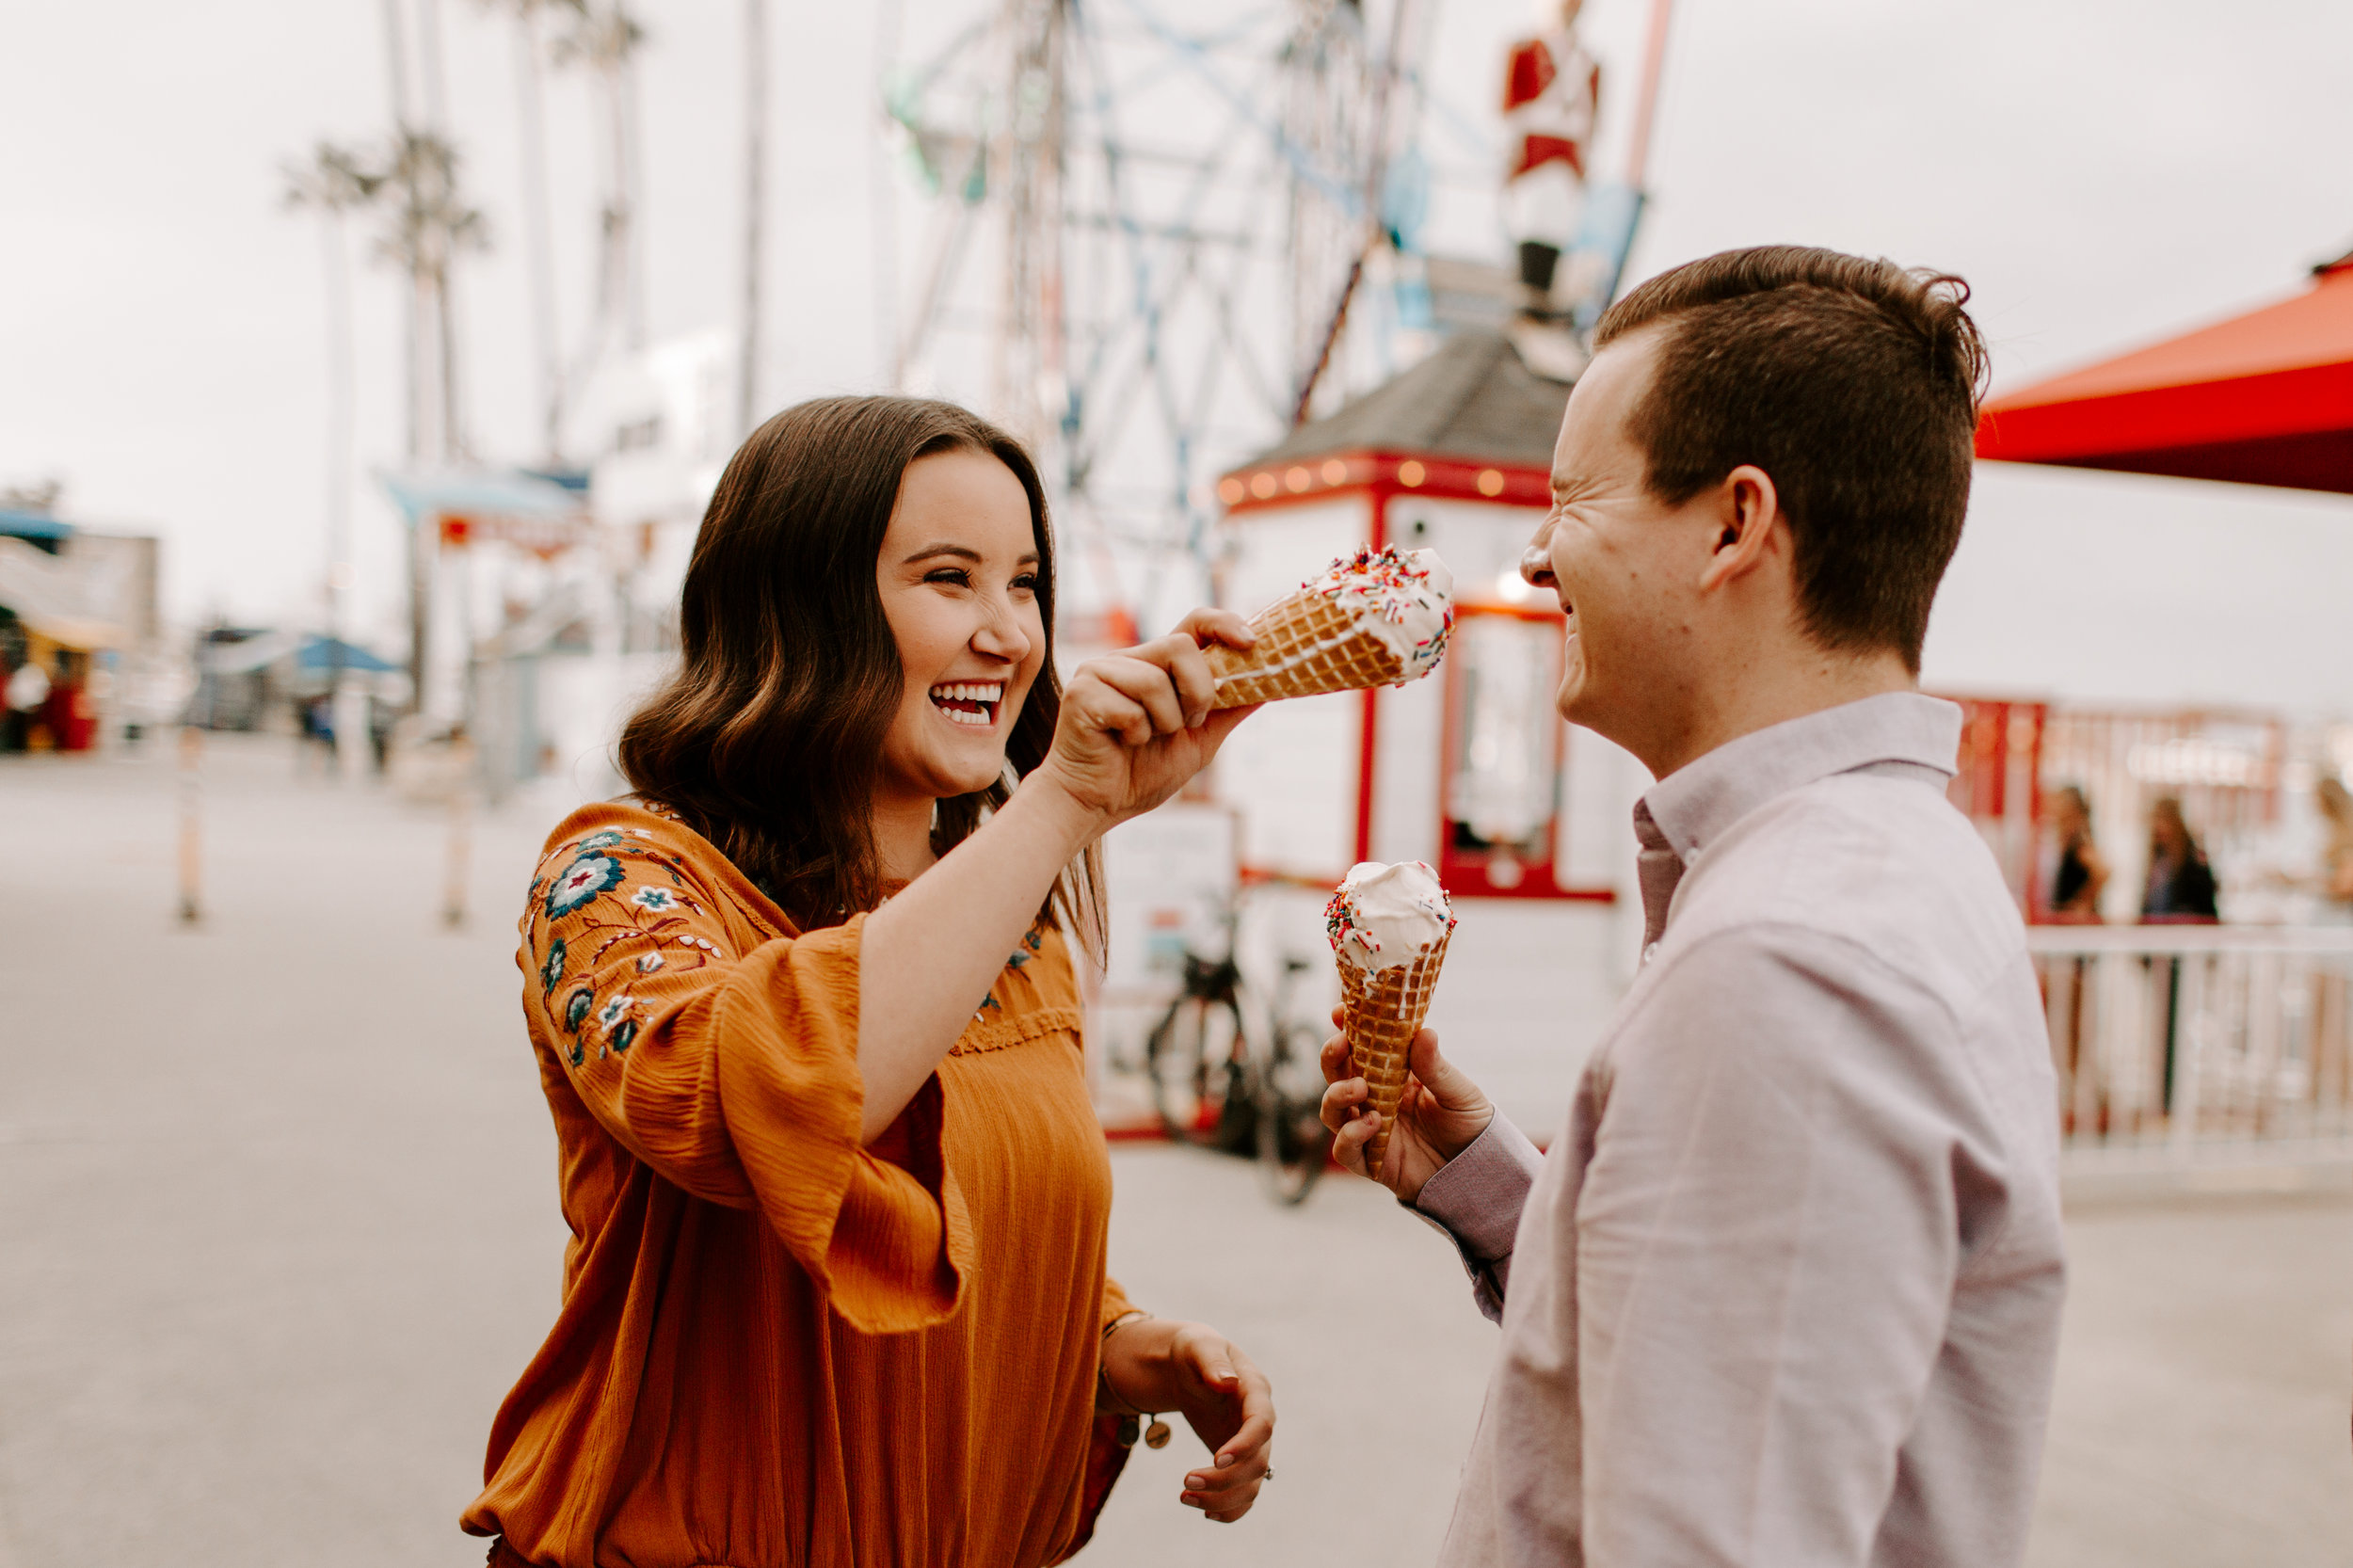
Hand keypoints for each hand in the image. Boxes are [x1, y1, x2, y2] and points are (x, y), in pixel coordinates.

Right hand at [1030, 609, 1258, 827]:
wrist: (1096, 805)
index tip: (1251, 643)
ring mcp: (1101, 672)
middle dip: (1197, 693)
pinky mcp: (1081, 692)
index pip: (1194, 625)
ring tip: (1145, 740)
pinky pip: (1130, 708)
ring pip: (1155, 680)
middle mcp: (1129, 660)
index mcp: (1157, 666)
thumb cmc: (1140, 773)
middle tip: (1185, 725)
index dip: (1225, 624)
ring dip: (1163, 723)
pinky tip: (1119, 744)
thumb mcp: (1200, 741)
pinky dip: (1135, 735)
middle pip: (1181, 647)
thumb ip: (1227, 711)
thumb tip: (1271, 686)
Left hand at [1099, 1317, 1274, 1523]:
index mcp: (1255, 1391)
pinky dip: (1230, 1510)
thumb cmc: (1192, 1350)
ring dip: (1221, 1499)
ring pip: (1251, 1484)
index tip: (1215, 1460)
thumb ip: (1212, 1361)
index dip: (1244, 1445)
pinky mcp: (1238, 1460)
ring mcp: (1251, 1443)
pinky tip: (1205, 1512)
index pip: (1261, 1424)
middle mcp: (1259, 1421)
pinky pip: (1244, 1493)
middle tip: (1185, 1481)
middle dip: (1223, 1479)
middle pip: (1256, 1462)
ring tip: (1184, 1497)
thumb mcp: (1198, 1345)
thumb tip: (1227, 1383)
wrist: (1186, 1366)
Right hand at [1319, 1018, 1492, 1202]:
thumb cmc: (1469, 1125)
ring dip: (1336, 1094)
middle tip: (1341, 1046)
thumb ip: (1436, 1068)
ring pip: (1331, 1110)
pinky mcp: (1370, 1161)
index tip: (1340, 1011)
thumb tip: (1425, 1032)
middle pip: (1335, 1074)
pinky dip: (1349, 1135)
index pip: (1360, 1047)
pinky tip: (1372, 1124)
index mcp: (1394, 1075)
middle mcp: (1374, 1099)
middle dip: (1331, 1057)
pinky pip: (1344, 1149)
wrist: (1478, 1170)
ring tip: (1360, 1089)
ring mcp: (1369, 1129)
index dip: (1346, 1028)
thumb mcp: (1459, 1092)